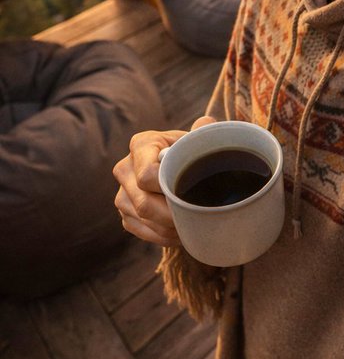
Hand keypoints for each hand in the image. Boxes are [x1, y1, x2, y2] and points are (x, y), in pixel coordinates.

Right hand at [113, 115, 214, 246]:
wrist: (182, 167)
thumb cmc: (191, 152)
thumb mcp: (195, 141)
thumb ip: (202, 133)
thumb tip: (207, 123)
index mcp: (141, 144)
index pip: (147, 175)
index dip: (169, 189)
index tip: (191, 193)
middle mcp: (124, 168)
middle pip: (143, 203)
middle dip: (172, 215)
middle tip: (196, 218)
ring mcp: (122, 193)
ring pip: (142, 218)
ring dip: (169, 227)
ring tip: (192, 224)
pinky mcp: (125, 213)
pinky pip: (141, 230)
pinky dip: (163, 235)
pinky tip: (181, 231)